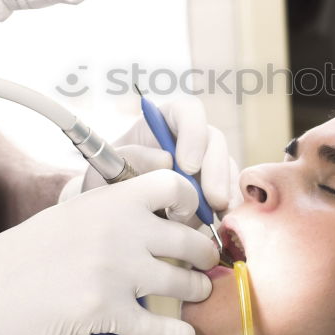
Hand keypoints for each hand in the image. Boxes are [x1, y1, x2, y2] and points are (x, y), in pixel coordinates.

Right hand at [0, 170, 218, 334]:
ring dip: (195, 292)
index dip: (191, 201)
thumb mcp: (72, 215)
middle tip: (205, 264)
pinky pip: (158, 326)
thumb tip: (162, 222)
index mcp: (110, 200)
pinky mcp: (103, 312)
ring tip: (196, 295)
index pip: (174, 183)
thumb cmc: (26, 255)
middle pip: (189, 239)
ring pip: (182, 282)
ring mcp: (113, 271)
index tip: (190, 219)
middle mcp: (118, 229)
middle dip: (204, 255)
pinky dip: (176, 334)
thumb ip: (115, 213)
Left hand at [70, 96, 239, 212]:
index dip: (193, 133)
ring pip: (226, 166)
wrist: (109, 214)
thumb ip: (130, 158)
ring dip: (225, 190)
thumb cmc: (105, 183)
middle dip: (216, 170)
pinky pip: (230, 192)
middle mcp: (188, 139)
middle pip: (214, 140)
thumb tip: (166, 160)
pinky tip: (223, 223)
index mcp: (162, 123)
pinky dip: (229, 207)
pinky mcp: (212, 188)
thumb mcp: (107, 169)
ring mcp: (204, 163)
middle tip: (212, 199)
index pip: (187, 111)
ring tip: (217, 214)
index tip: (187, 166)